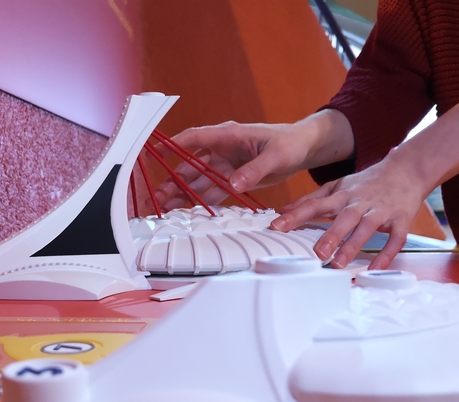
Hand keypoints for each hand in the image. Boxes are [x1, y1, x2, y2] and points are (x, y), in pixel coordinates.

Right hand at [153, 110, 354, 209]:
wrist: (303, 148)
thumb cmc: (290, 143)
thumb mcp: (276, 156)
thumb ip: (254, 170)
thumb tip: (234, 185)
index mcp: (229, 135)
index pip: (194, 138)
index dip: (172, 146)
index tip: (154, 155)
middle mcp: (222, 149)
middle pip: (190, 164)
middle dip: (171, 180)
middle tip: (155, 197)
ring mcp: (226, 164)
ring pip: (198, 180)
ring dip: (181, 193)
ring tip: (163, 207)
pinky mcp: (233, 177)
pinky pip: (213, 190)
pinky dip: (199, 200)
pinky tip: (185, 210)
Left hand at [270, 158, 430, 269]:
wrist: (407, 170)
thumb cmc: (367, 183)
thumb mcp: (337, 186)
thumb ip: (311, 199)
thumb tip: (283, 211)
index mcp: (342, 195)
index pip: (315, 204)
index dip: (295, 215)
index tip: (276, 226)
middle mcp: (360, 202)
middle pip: (344, 218)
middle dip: (331, 234)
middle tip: (317, 252)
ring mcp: (381, 211)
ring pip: (367, 228)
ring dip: (353, 245)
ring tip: (339, 263)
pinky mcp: (400, 220)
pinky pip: (395, 239)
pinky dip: (387, 254)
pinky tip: (376, 268)